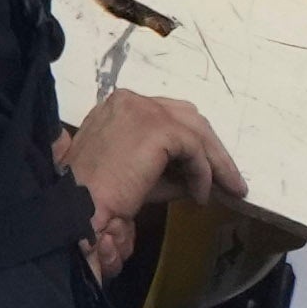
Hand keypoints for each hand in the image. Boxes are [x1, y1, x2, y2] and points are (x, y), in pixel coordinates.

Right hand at [55, 91, 248, 280]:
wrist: (77, 206)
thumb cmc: (98, 198)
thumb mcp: (138, 176)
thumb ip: (169, 171)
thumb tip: (202, 179)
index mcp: (119, 107)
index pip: (167, 117)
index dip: (191, 142)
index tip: (208, 167)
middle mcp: (131, 100)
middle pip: (187, 117)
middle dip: (210, 148)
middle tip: (229, 178)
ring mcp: (144, 110)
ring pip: (196, 130)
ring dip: (215, 161)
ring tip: (228, 187)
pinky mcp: (158, 128)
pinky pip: (194, 150)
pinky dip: (203, 173)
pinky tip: (200, 195)